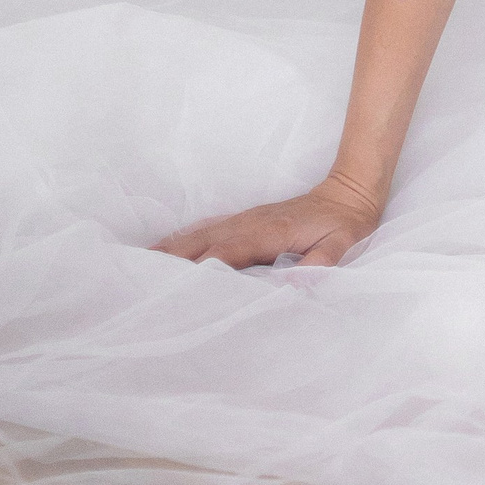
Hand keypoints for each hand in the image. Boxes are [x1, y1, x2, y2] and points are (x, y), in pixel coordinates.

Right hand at [155, 172, 380, 269]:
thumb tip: (298, 284)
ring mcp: (243, 220)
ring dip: (168, 252)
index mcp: (267, 232)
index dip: (199, 272)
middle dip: (169, 262)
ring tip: (134, 269)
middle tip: (136, 285)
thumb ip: (321, 263)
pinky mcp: (243, 221)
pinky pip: (205, 231)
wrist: (350, 191)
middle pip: (200, 243)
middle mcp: (248, 223)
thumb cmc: (345, 224)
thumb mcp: (341, 245)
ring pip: (197, 235)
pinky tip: (160, 252)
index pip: (225, 253)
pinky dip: (180, 242)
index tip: (174, 293)